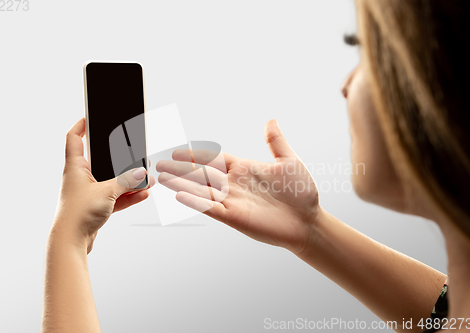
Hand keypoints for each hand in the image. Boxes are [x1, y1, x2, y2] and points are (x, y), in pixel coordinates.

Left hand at [52, 117, 155, 252]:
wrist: (70, 242)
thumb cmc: (78, 213)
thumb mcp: (107, 192)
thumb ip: (126, 181)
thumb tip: (141, 173)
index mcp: (75, 166)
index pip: (74, 138)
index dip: (81, 125)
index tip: (91, 116)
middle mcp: (81, 177)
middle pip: (100, 159)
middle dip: (119, 157)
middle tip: (133, 151)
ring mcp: (89, 192)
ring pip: (112, 180)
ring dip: (128, 179)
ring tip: (146, 178)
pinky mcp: (96, 206)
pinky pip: (116, 196)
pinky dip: (128, 195)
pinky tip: (143, 193)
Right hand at [156, 119, 319, 254]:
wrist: (309, 222)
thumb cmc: (301, 192)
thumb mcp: (288, 161)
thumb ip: (276, 142)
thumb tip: (271, 120)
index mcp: (244, 169)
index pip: (215, 159)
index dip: (197, 155)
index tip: (179, 151)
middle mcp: (235, 185)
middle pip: (202, 174)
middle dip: (182, 169)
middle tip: (161, 164)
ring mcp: (233, 201)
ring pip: (202, 190)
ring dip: (182, 184)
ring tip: (163, 178)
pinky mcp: (235, 218)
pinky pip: (211, 208)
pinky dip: (196, 201)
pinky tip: (180, 194)